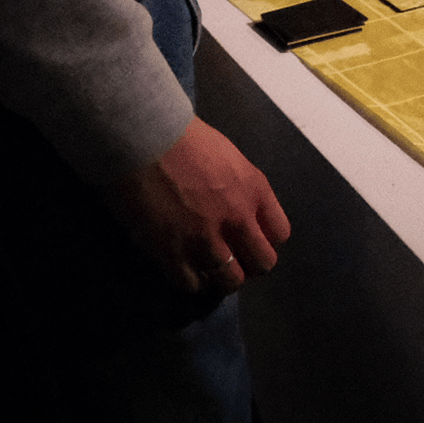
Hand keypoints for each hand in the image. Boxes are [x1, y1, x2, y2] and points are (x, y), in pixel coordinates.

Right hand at [103, 117, 290, 294]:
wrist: (144, 139)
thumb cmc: (183, 138)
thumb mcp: (229, 158)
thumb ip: (240, 187)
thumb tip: (238, 206)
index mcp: (255, 190)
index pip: (280, 233)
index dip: (265, 240)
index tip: (249, 240)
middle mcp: (238, 218)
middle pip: (262, 263)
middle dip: (249, 265)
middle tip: (232, 260)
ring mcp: (206, 238)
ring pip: (230, 281)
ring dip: (221, 278)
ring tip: (208, 270)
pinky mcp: (172, 252)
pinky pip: (192, 284)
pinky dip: (190, 281)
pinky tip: (182, 269)